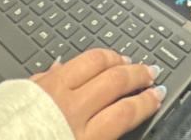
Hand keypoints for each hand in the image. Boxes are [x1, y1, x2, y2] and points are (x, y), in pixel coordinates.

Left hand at [31, 50, 162, 139]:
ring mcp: (51, 91)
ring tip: (123, 59)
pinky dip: (76, 63)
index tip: (158, 94)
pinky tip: (81, 64)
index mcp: (85, 136)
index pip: (127, 111)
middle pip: (115, 80)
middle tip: (150, 71)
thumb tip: (114, 121)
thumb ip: (97, 134)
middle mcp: (71, 109)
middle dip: (138, 74)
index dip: (148, 101)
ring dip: (112, 58)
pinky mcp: (31, 84)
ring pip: (91, 62)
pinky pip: (60, 66)